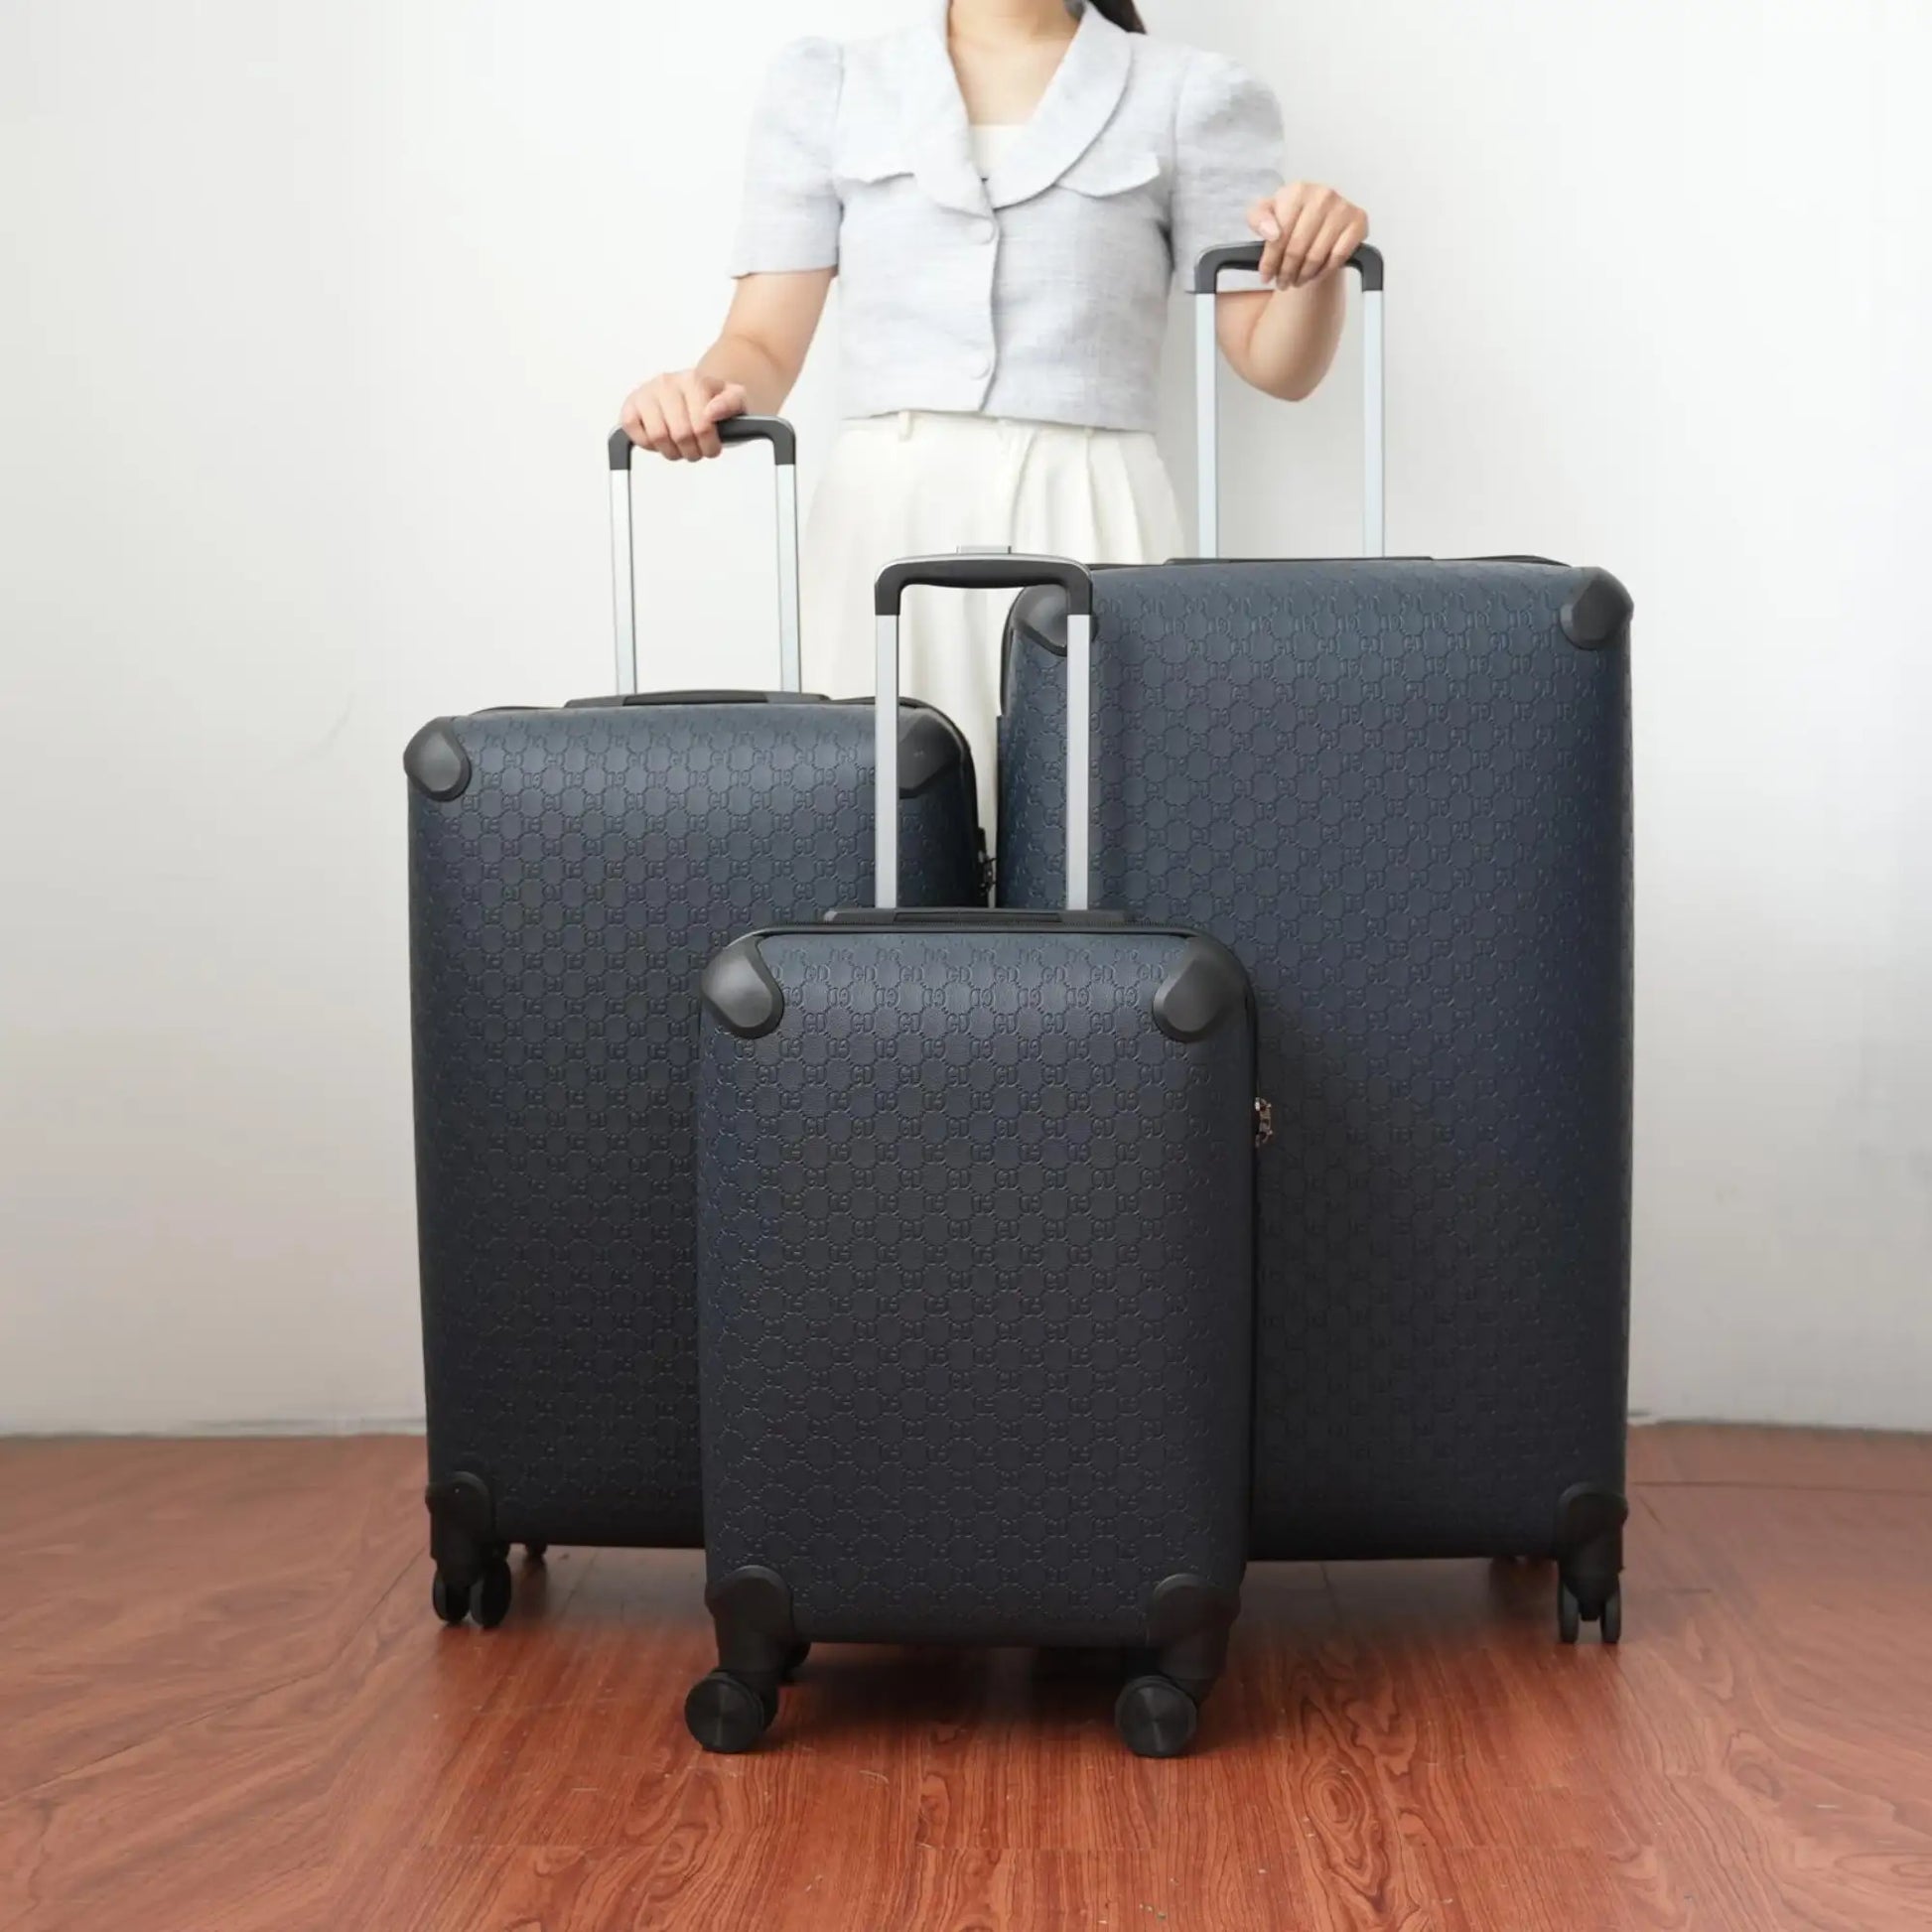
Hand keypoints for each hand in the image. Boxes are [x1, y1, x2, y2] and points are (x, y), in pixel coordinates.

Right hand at [619, 370, 748, 460]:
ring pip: (657, 436)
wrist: (695, 394)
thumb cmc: (714, 402)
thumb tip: (713, 411)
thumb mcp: (736, 401)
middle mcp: (667, 382)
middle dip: (692, 451)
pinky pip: (632, 431)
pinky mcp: (630, 405)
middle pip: (680, 435)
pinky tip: (661, 440)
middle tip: (696, 449)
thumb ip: (732, 403)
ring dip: (672, 451)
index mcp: (693, 380)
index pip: (702, 426)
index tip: (712, 447)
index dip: (709, 446)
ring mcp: (646, 393)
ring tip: (680, 446)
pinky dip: (648, 444)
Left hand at [1247, 183, 1368, 290]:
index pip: (1279, 235)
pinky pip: (1338, 256)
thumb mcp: (1264, 213)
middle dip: (1286, 271)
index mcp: (1298, 190)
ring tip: (1296, 281)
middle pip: (1297, 248)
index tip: (1266, 276)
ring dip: (1303, 275)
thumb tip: (1272, 233)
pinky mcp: (1358, 221)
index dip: (1270, 260)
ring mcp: (1342, 208)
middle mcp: (1323, 195)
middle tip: (1282, 283)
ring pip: (1316, 255)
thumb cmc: (1288, 214)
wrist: (1316, 213)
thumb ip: (1258, 219)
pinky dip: (1324, 271)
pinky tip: (1315, 274)